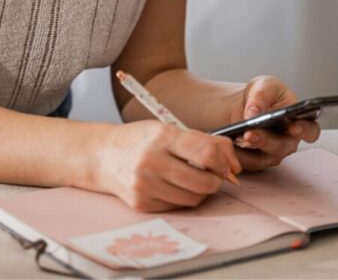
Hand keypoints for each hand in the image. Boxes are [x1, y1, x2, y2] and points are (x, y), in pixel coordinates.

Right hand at [94, 121, 240, 212]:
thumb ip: (206, 142)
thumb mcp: (170, 130)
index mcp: (162, 137)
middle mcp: (151, 161)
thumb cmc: (141, 140)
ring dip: (200, 191)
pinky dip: (181, 198)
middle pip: (204, 182)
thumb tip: (235, 166)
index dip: (224, 162)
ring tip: (191, 178)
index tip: (226, 165)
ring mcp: (145, 185)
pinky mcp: (141, 204)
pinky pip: (177, 207)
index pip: (206, 153)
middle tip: (212, 174)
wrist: (102, 156)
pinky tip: (172, 186)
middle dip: (216, 181)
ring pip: (193, 199)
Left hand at [228, 76, 320, 170]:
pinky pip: (246, 163)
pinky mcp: (255, 161)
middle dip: (265, 140)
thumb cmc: (263, 95)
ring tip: (233, 138)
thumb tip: (254, 113)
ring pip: (262, 158)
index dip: (304, 131)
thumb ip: (262, 95)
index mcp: (299, 121)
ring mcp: (272, 154)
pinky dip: (235, 154)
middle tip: (250, 133)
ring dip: (247, 151)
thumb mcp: (263, 85)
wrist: (244, 105)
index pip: (310, 130)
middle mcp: (288, 141)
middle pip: (281, 147)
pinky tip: (225, 144)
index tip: (294, 128)